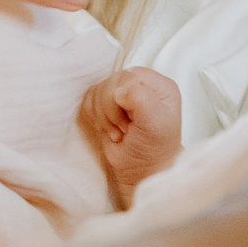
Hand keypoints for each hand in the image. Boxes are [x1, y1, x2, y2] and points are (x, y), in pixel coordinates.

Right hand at [80, 67, 182, 206]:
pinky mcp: (106, 105)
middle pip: (110, 83)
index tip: (131, 121)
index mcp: (158, 86)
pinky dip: (95, 118)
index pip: (128, 76)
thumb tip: (120, 90)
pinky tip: (110, 130)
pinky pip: (89, 100)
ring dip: (104, 118)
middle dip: (112, 111)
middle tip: (125, 130)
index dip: (122, 98)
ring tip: (120, 132)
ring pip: (97, 91)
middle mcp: (141, 85)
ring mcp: (122, 94)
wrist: (142, 171)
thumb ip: (142, 100)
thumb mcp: (156, 124)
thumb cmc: (154, 149)